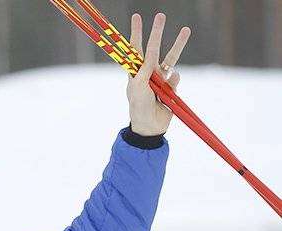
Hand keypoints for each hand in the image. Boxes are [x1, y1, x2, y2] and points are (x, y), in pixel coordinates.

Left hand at [127, 13, 191, 136]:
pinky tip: (170, 88)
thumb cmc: (139, 108)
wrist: (150, 126)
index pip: (135, 49)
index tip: (136, 17)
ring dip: (178, 44)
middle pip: (154, 47)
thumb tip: (149, 59)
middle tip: (161, 15)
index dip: (136, 33)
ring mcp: (160, 78)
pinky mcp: (171, 86)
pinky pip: (176, 78)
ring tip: (186, 29)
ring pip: (171, 58)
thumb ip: (143, 74)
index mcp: (135, 72)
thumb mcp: (138, 90)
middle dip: (157, 31)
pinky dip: (175, 80)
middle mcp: (148, 72)